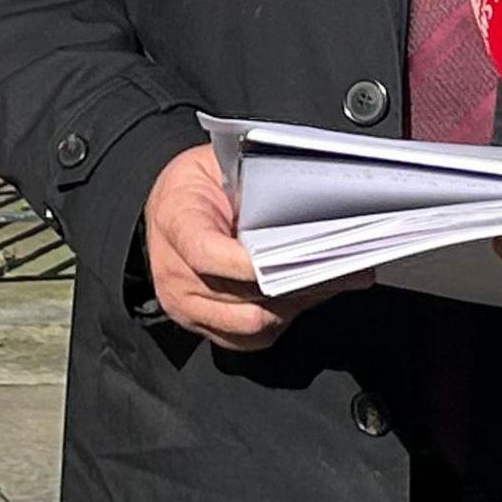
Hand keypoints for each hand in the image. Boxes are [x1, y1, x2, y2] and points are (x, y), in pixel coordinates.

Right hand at [141, 144, 362, 350]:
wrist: (165, 208)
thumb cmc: (195, 185)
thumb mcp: (217, 163)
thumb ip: (254, 184)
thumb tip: (308, 204)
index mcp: (175, 223)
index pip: (207, 254)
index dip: (249, 264)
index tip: (292, 257)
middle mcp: (174, 273)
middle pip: (239, 298)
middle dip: (293, 287)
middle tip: (336, 269)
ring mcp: (185, 305)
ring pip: (250, 325)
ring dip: (293, 307)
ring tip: (327, 284)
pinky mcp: (198, 324)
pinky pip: (246, 339)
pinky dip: (279, 321)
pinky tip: (302, 299)